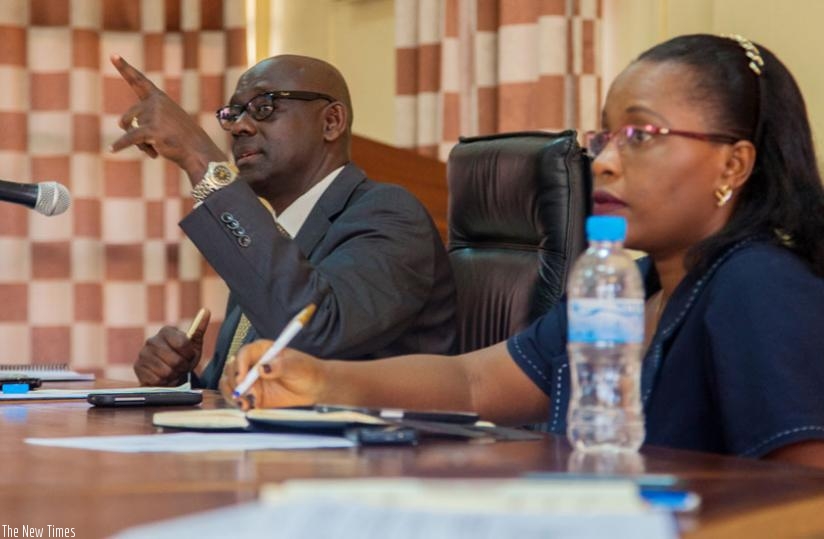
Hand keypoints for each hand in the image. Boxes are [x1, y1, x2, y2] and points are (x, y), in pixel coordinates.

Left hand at [108, 54, 226, 183]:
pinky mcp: (151, 130)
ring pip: (130, 131)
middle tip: (155, 140)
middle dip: (134, 131)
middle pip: (128, 117)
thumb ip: (144, 117)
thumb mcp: (165, 121)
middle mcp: (155, 103)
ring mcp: (153, 115)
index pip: (139, 81)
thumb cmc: (182, 138)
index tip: (113, 55)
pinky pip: (130, 138)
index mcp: (159, 97)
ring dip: (141, 143)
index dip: (124, 68)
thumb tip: (120, 123)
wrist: (198, 150)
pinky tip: (111, 150)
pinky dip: (120, 145)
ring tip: (158, 146)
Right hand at [134, 310, 210, 385]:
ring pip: (166, 372)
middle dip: (182, 367)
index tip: (189, 356)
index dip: (190, 354)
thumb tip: (206, 310)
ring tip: (172, 372)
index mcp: (166, 331)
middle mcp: (152, 340)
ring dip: (173, 376)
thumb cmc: (183, 359)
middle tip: (181, 367)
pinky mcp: (137, 368)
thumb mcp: (194, 346)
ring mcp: (143, 354)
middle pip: (176, 360)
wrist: (170, 376)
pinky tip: (163, 378)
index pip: (183, 343)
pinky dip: (163, 382)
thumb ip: (199, 329)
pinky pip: (156, 380)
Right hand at [219, 341, 326, 409]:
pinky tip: (247, 407)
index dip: (240, 365)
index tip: (242, 378)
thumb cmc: (307, 371)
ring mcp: (250, 380)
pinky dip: (237, 403)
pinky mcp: (252, 395)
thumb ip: (280, 366)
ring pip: (229, 384)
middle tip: (245, 393)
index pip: (243, 354)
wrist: (314, 388)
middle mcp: (252, 364)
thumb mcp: (297, 366)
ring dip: (232, 394)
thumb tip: (262, 368)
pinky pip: (237, 399)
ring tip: (244, 403)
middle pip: (231, 369)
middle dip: (234, 382)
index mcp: (262, 350)